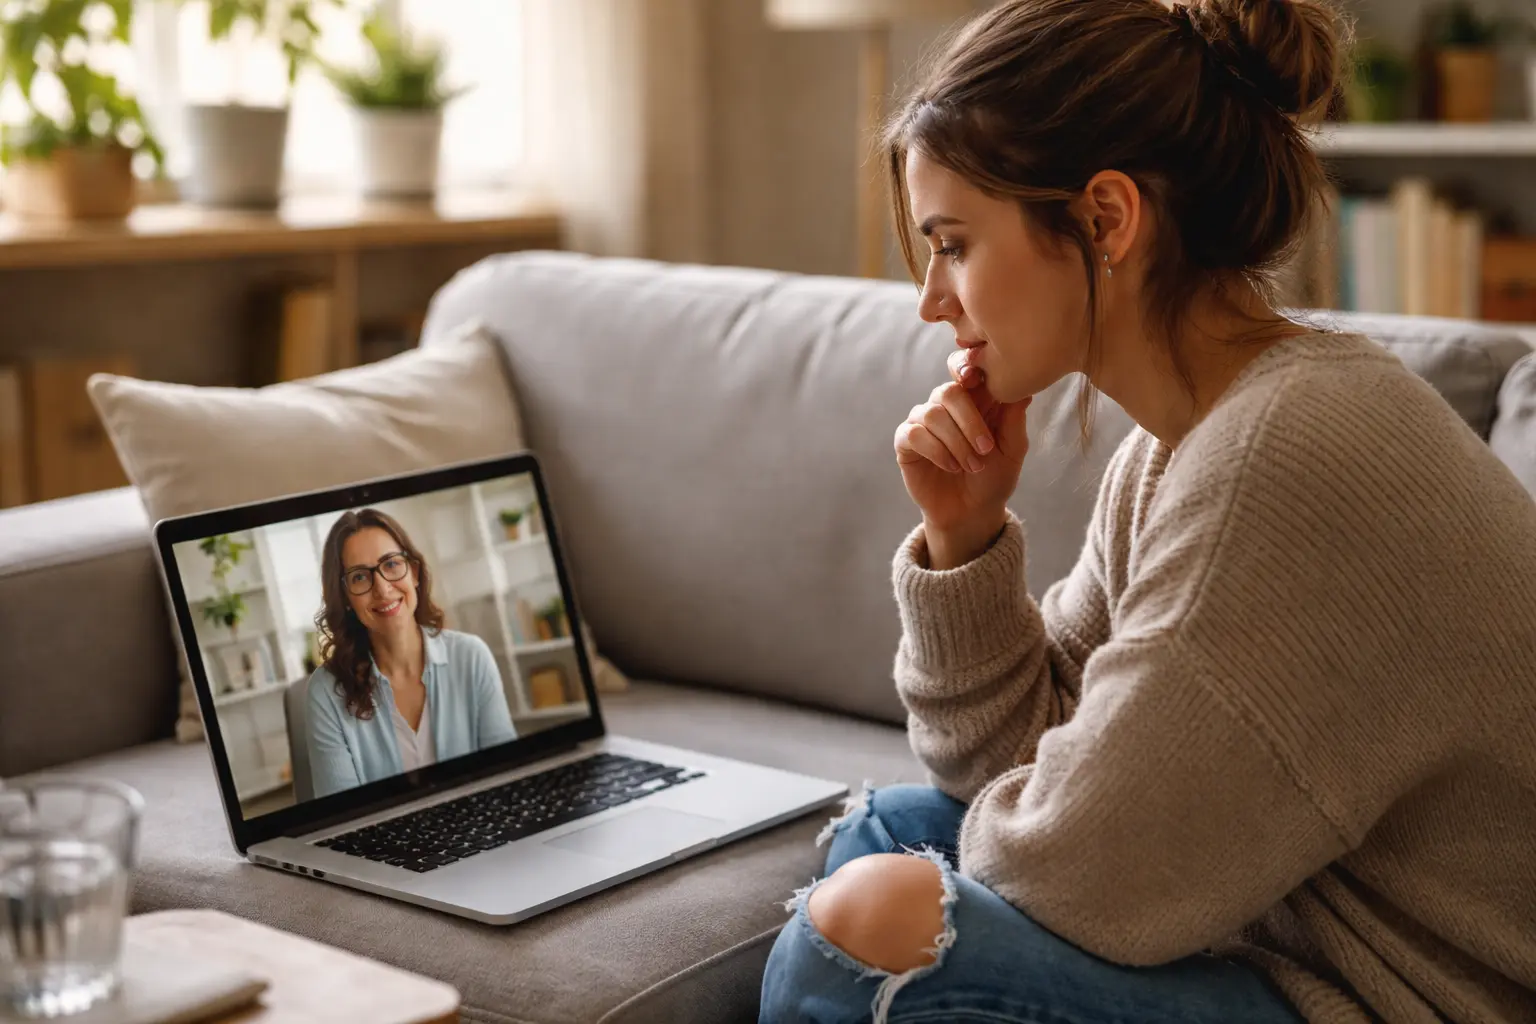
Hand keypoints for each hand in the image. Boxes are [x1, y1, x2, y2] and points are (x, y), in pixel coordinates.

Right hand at [894, 351, 1030, 553]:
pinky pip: (914, 434)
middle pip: (948, 391)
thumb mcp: (1013, 450)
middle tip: (986, 449)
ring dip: (956, 442)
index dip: (965, 367)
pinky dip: (937, 451)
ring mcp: (923, 422)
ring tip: (972, 465)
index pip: (964, 369)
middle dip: (969, 421)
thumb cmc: (995, 478)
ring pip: (932, 414)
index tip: (975, 380)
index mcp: (973, 399)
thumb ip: (1014, 419)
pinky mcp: (906, 442)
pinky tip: (951, 466)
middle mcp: (945, 405)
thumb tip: (1022, 388)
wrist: (972, 512)